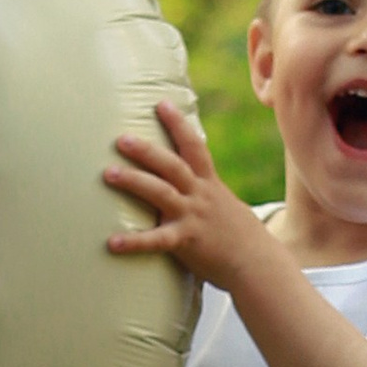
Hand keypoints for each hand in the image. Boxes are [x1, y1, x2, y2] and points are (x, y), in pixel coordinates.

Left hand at [102, 102, 271, 293]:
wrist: (257, 263)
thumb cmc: (237, 235)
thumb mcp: (223, 204)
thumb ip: (202, 192)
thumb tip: (185, 182)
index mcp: (208, 183)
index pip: (194, 146)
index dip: (177, 124)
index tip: (160, 103)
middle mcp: (199, 195)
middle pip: (172, 165)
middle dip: (147, 150)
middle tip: (121, 138)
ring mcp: (192, 216)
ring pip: (161, 193)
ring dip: (134, 181)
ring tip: (109, 173)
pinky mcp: (186, 241)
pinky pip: (157, 240)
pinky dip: (134, 241)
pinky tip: (112, 242)